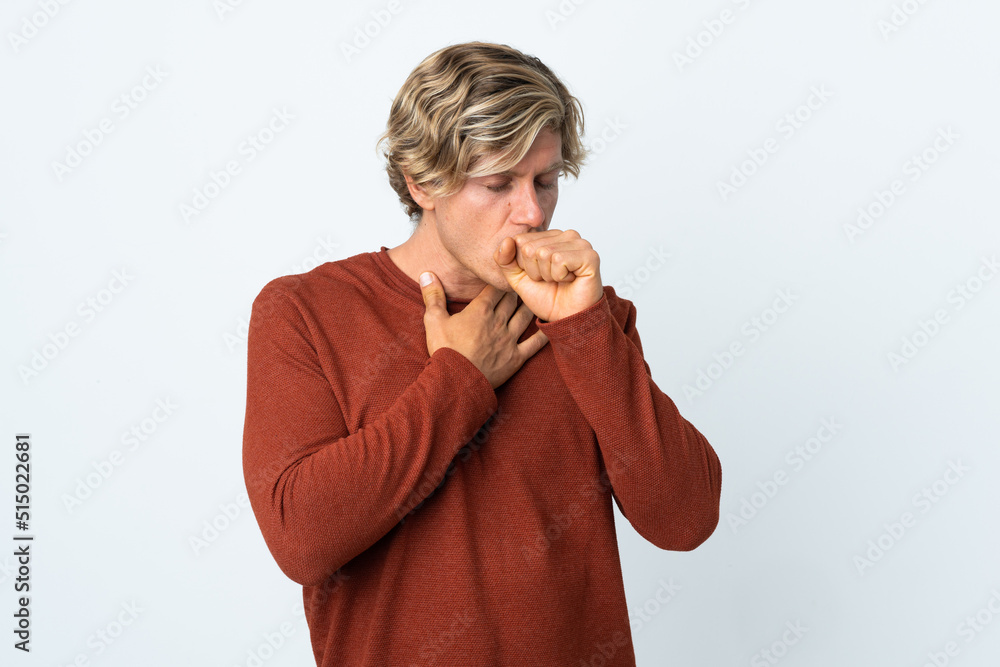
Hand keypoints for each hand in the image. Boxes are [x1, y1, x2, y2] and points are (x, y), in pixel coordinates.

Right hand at [420, 271, 548, 388]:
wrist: (455, 382)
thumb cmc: (444, 351)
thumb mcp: (433, 320)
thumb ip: (433, 295)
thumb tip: (425, 273)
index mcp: (480, 311)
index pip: (495, 288)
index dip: (501, 278)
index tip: (506, 271)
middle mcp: (498, 322)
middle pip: (512, 300)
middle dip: (517, 289)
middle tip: (523, 281)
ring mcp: (509, 340)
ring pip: (525, 316)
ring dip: (530, 306)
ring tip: (535, 298)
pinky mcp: (516, 358)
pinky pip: (534, 344)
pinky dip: (543, 335)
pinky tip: (550, 327)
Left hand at [493, 229, 602, 321]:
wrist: (566, 319)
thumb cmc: (546, 298)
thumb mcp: (517, 279)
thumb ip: (505, 259)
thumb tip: (507, 240)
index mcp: (549, 236)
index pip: (520, 240)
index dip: (524, 265)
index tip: (538, 276)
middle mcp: (566, 235)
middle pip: (530, 247)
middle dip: (535, 271)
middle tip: (550, 280)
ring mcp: (580, 243)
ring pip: (544, 253)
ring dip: (548, 275)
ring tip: (560, 280)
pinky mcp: (589, 255)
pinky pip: (560, 260)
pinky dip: (560, 276)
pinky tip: (571, 280)